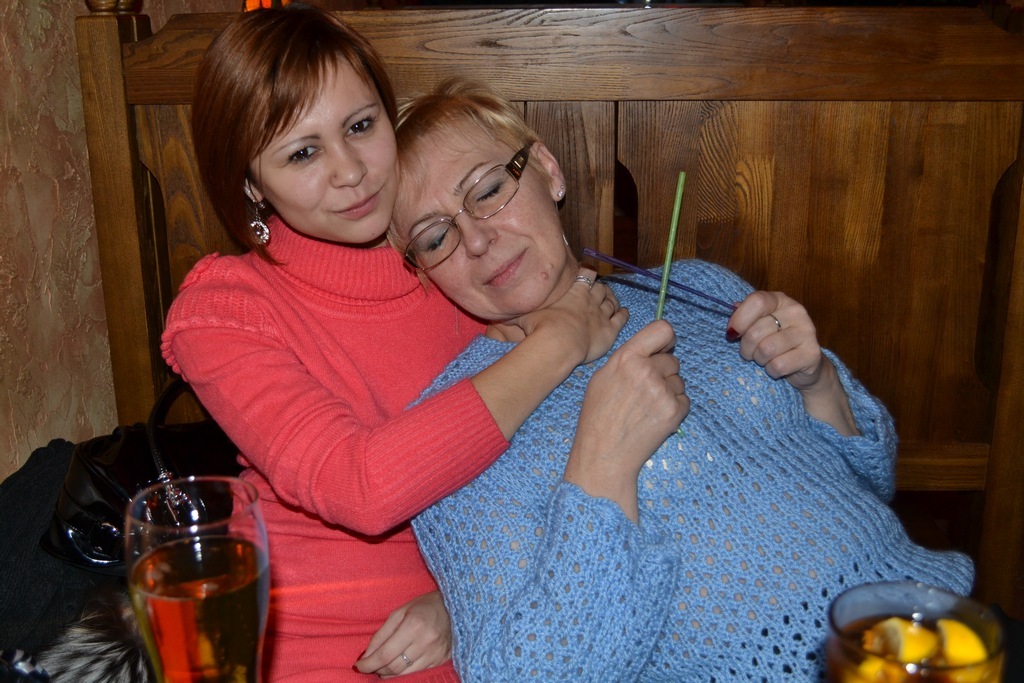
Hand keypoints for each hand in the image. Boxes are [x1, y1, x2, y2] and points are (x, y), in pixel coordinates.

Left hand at [354, 591, 451, 677]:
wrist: (455, 608)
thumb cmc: (424, 606)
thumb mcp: (400, 612)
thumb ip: (382, 634)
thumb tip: (367, 655)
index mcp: (413, 626)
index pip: (385, 654)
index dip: (368, 663)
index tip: (358, 666)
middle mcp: (425, 642)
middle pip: (393, 667)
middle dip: (376, 669)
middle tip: (369, 665)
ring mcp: (434, 654)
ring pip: (404, 674)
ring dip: (388, 674)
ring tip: (381, 666)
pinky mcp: (440, 661)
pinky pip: (417, 673)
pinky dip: (403, 673)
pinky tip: (398, 666)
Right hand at [514, 267, 628, 364]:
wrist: (558, 341)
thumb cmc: (539, 326)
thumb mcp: (523, 315)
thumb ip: (514, 311)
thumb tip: (497, 312)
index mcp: (572, 290)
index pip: (584, 274)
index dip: (586, 274)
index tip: (586, 275)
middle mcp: (589, 298)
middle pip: (600, 287)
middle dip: (600, 288)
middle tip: (599, 292)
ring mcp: (601, 313)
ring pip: (612, 301)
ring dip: (613, 300)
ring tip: (612, 302)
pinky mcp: (610, 330)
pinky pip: (621, 319)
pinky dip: (624, 314)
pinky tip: (625, 313)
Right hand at [563, 320, 688, 520]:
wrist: (604, 455)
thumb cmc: (598, 417)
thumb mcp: (602, 377)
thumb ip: (628, 358)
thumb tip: (652, 348)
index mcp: (626, 358)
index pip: (663, 329)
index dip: (666, 339)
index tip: (663, 349)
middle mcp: (646, 370)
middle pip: (672, 359)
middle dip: (663, 372)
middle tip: (645, 391)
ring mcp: (662, 391)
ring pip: (679, 381)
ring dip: (669, 391)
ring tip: (646, 408)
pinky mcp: (674, 411)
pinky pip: (684, 400)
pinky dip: (674, 408)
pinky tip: (655, 418)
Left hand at [727, 291, 857, 435]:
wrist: (805, 365)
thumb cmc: (774, 342)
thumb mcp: (758, 325)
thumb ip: (744, 315)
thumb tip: (733, 309)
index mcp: (780, 300)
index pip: (757, 301)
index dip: (739, 320)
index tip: (732, 334)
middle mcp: (796, 311)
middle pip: (756, 331)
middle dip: (746, 347)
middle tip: (751, 352)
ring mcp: (807, 332)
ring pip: (766, 349)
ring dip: (759, 359)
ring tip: (765, 359)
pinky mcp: (812, 354)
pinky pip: (778, 365)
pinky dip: (771, 371)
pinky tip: (777, 368)